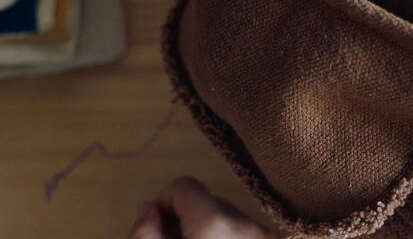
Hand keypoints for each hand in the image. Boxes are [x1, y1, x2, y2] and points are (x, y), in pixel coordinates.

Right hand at [129, 177, 274, 238]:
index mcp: (215, 222)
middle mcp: (245, 221)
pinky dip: (225, 238)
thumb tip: (148, 208)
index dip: (163, 205)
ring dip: (206, 233)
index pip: (183, 184)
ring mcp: (264, 232)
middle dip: (184, 223)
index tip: (158, 230)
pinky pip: (242, 230)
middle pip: (205, 204)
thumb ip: (144, 233)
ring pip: (225, 219)